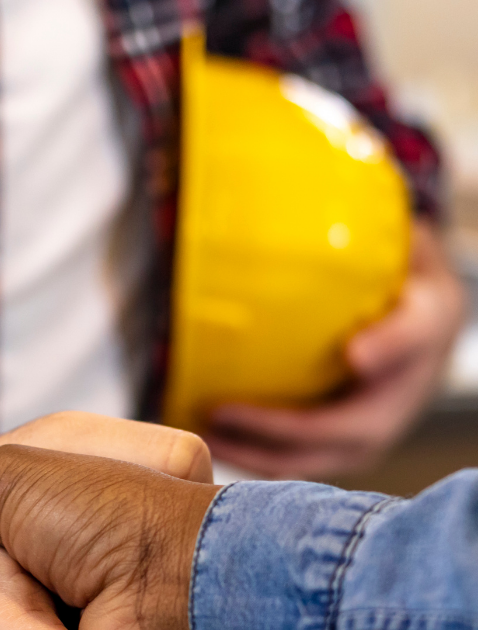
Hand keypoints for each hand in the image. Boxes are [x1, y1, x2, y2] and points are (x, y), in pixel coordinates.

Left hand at [205, 218, 465, 478]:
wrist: (414, 319)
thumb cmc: (391, 267)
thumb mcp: (392, 233)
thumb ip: (361, 220)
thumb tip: (292, 168)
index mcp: (429, 322)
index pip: (417, 336)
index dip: (392, 346)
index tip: (358, 352)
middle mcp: (408, 387)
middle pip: (355, 425)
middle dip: (285, 427)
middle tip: (223, 409)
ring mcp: (377, 426)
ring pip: (320, 456)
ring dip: (256, 453)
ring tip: (200, 433)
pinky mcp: (345, 447)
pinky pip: (298, 461)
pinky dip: (252, 458)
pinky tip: (205, 440)